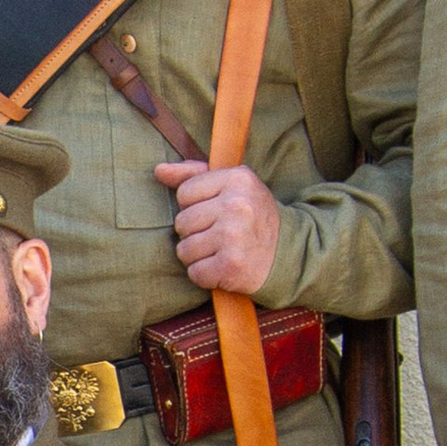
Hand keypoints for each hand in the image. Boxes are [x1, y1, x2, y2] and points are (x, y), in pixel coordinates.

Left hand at [154, 159, 282, 296]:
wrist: (287, 254)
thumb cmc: (252, 216)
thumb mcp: (232, 186)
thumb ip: (194, 175)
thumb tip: (159, 170)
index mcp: (237, 179)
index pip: (185, 193)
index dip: (195, 206)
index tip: (216, 212)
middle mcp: (236, 205)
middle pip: (182, 222)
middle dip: (195, 233)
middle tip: (220, 235)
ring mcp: (233, 236)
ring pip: (184, 250)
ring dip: (197, 256)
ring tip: (221, 251)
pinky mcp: (231, 265)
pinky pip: (195, 273)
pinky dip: (205, 275)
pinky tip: (222, 268)